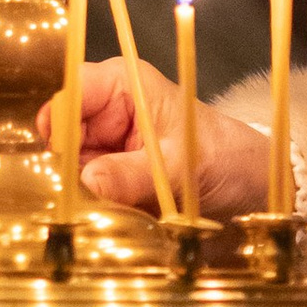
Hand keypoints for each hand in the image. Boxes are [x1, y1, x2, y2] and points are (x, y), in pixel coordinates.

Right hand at [43, 53, 273, 218]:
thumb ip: (134, 174)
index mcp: (122, 85)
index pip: (70, 93)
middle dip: (63, 168)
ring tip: (96, 214)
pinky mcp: (107, 178)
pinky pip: (82, 193)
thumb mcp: (182, 165)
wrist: (248, 185)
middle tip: (74, 200)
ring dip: (75, 194)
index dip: (58, 126)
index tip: (61, 163)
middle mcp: (106, 112)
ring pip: (66, 169)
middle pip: (60, 135)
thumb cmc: (224, 156)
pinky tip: (102, 221)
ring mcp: (104, 146)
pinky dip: (88, 209)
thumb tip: (87, 181)